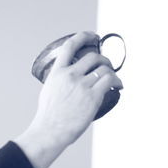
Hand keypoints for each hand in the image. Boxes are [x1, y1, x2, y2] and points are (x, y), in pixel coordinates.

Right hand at [32, 31, 122, 145]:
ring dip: (111, 70)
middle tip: (106, 65)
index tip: (92, 36)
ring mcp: (82, 85)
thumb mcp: (49, 90)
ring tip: (114, 78)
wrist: (50, 130)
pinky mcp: (93, 96)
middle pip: (93, 57)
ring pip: (104, 68)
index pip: (70, 46)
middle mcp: (70, 75)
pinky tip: (119, 85)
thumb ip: (60, 80)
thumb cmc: (49, 115)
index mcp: (57, 73)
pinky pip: (110, 81)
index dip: (83, 37)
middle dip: (103, 59)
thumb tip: (69, 79)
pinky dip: (117, 81)